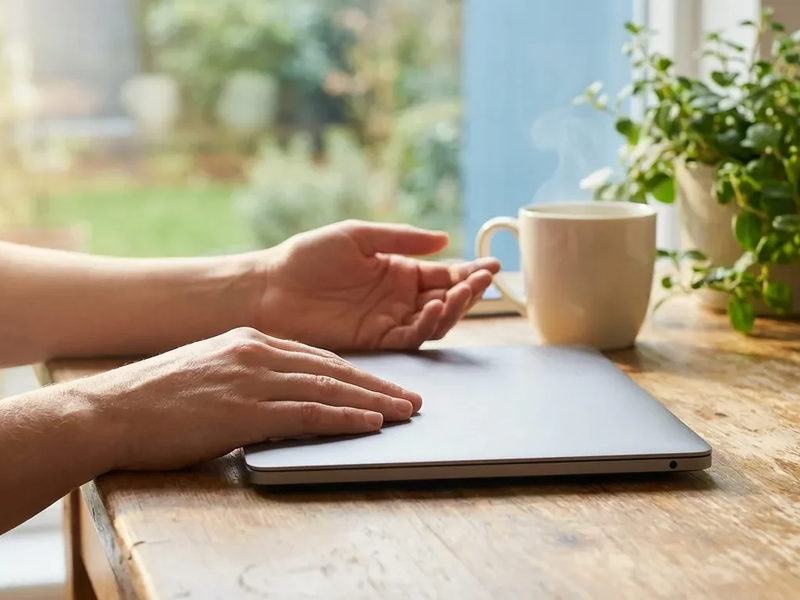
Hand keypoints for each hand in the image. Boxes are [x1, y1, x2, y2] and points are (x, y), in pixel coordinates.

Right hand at [78, 327, 421, 470]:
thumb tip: (281, 396)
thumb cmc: (157, 398)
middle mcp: (258, 351)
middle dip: (378, 383)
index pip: (318, 355)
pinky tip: (371, 423)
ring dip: (373, 401)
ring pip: (329, 387)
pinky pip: (309, 412)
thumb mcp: (210, 372)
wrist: (111, 409)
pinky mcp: (246, 409)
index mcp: (250, 340)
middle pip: (333, 367)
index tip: (382, 383)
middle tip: (411, 397)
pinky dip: (345, 417)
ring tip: (405, 412)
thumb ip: (249, 376)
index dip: (356, 371)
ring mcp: (253, 378)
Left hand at [257, 220, 500, 349]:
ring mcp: (387, 320)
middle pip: (445, 300)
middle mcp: (398, 298)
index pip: (443, 274)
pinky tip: (433, 309)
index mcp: (397, 271)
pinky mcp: (374, 341)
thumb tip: (445, 239)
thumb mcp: (357, 236)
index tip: (491, 267)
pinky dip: (426, 326)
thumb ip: (401, 239)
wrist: (271, 288)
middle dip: (468, 292)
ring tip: (460, 293)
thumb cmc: (308, 256)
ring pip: (434, 322)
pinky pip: (409, 338)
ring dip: (453, 309)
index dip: (468, 272)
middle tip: (483, 281)